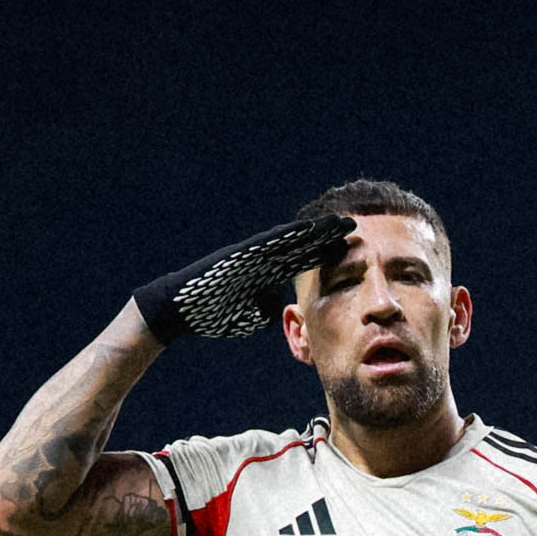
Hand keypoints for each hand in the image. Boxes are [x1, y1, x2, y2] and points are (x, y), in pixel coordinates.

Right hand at [133, 215, 354, 342]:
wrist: (181, 307)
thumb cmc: (213, 312)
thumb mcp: (248, 314)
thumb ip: (265, 306)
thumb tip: (280, 306)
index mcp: (267, 274)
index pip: (302, 261)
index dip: (326, 253)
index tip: (352, 246)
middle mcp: (263, 260)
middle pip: (301, 245)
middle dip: (327, 235)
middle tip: (354, 224)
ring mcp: (252, 255)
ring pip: (289, 240)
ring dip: (314, 231)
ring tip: (338, 221)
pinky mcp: (240, 255)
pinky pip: (268, 244)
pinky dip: (288, 237)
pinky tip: (307, 230)